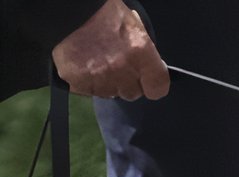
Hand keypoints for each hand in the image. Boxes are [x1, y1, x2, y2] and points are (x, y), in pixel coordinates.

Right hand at [51, 0, 169, 99]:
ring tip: (97, 62)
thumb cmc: (103, 12)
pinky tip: (83, 64)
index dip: (153, 86)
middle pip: (131, 93)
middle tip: (116, 65)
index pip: (158, 88)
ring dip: (106, 83)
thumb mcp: (133, 26)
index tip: (148, 82)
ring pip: (110, 94)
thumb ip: (144, 51)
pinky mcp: (77, 80)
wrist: (69, 8)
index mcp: (141, 52)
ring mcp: (99, 77)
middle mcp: (122, 68)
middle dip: (126, 83)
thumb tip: (149, 68)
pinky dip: (86, 81)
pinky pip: (88, 91)